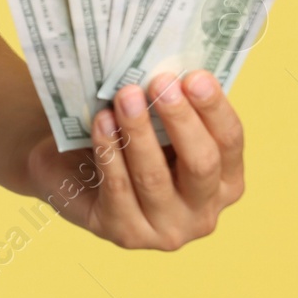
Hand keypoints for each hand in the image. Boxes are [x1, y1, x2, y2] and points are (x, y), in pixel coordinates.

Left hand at [25, 69, 245, 249]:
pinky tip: (101, 121)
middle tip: (159, 83)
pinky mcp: (126, 234)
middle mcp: (204, 212)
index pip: (230, 141)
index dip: (214, 108)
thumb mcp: (154, 123)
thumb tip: (168, 64)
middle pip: (202, 163)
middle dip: (180, 119)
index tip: (194, 75)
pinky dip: (109, 151)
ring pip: (155, 177)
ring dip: (138, 132)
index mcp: (225, 180)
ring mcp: (167, 230)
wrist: (67, 169)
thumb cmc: (124, 140)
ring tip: (123, 96)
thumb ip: (169, 103)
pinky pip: (118, 188)